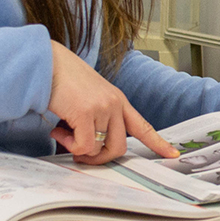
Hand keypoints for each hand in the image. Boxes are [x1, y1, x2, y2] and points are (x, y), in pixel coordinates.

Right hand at [48, 42, 178, 164]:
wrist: (47, 62)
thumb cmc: (63, 80)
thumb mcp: (90, 97)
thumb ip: (98, 118)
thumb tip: (91, 146)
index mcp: (118, 100)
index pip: (143, 126)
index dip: (158, 142)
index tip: (172, 154)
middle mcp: (115, 104)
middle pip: (119, 148)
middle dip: (99, 158)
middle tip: (81, 153)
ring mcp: (103, 108)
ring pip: (99, 149)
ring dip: (79, 149)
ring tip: (64, 135)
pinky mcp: (86, 113)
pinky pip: (83, 146)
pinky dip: (70, 145)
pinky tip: (59, 132)